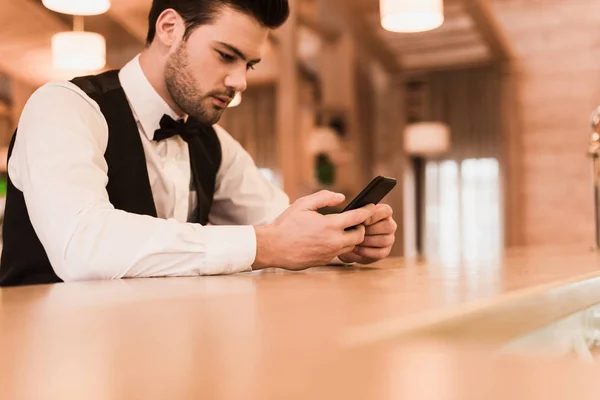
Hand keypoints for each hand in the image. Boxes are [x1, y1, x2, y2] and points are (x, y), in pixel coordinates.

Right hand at [253, 190, 375, 269]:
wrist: (273, 247)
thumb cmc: (286, 225)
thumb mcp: (303, 204)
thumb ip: (324, 198)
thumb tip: (341, 197)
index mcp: (330, 225)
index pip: (358, 217)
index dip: (368, 211)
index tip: (371, 207)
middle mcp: (334, 241)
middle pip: (360, 235)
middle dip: (361, 227)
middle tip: (356, 220)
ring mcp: (330, 253)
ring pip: (351, 246)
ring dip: (351, 237)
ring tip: (345, 229)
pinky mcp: (325, 261)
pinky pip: (339, 253)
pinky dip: (340, 246)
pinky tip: (331, 239)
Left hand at [338, 204, 395, 263]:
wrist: (344, 242)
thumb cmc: (348, 226)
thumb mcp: (351, 218)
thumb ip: (357, 214)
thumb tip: (358, 215)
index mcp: (383, 213)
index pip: (386, 211)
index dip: (376, 215)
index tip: (363, 221)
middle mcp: (389, 225)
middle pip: (388, 226)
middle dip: (371, 230)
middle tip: (357, 232)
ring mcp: (389, 239)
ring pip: (385, 240)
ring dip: (368, 241)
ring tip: (354, 241)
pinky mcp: (385, 252)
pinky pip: (381, 253)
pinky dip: (367, 251)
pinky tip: (356, 249)